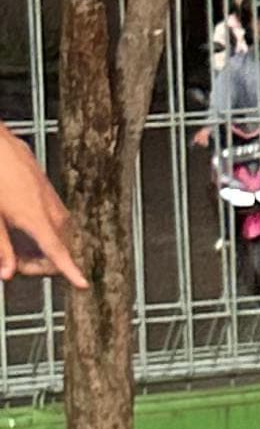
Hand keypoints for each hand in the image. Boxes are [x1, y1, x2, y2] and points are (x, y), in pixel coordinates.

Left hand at [0, 125, 83, 287]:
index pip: (57, 251)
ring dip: (42, 248)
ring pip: (58, 235)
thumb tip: (9, 273)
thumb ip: (2, 246)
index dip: (70, 270)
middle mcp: (50, 210)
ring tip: (17, 248)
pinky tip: (23, 230)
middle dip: (40, 263)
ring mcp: (52, 200)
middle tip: (13, 263)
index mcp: (35, 218)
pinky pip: (56, 222)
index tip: (82, 283)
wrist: (0, 145)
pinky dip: (44, 233)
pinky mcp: (50, 194)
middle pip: (59, 248)